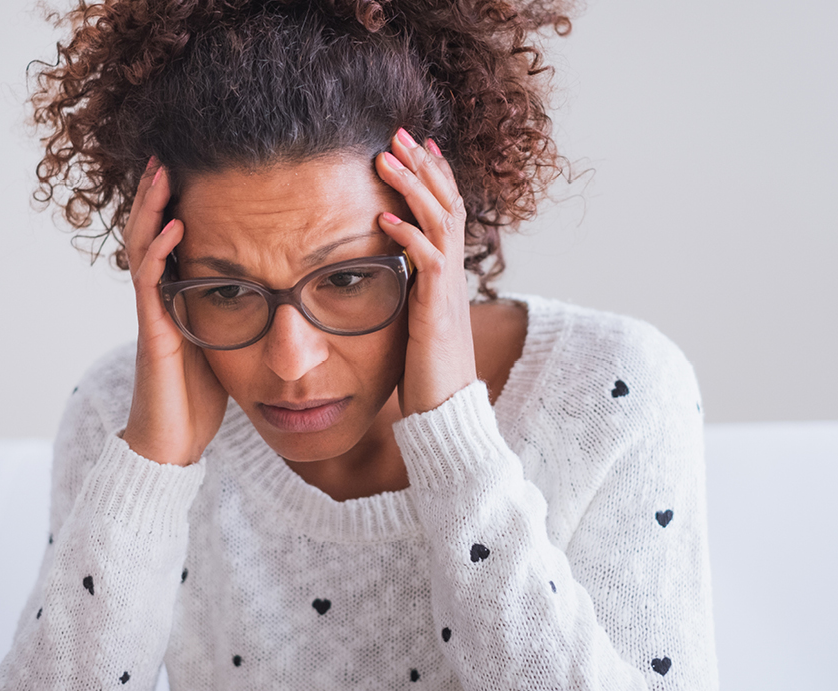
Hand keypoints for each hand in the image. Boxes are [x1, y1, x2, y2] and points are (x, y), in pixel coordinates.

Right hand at [121, 159, 228, 465]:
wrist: (172, 443)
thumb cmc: (199, 400)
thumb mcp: (225, 345)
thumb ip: (237, 316)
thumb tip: (275, 296)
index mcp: (174, 297)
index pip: (168, 239)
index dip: (170, 205)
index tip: (184, 170)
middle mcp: (158, 299)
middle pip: (149, 232)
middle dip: (155, 194)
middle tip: (165, 155)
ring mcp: (152, 314)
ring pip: (142, 249)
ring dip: (151, 209)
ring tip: (161, 174)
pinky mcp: (154, 333)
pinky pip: (151, 284)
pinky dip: (160, 252)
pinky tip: (174, 227)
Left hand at [374, 128, 477, 415]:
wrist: (446, 411)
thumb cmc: (426, 372)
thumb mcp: (414, 320)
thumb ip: (407, 290)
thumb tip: (387, 272)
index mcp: (447, 274)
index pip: (445, 211)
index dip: (434, 176)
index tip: (417, 144)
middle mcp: (453, 275)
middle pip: (446, 203)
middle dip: (423, 165)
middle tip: (400, 132)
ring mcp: (448, 290)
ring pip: (438, 222)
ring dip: (412, 187)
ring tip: (387, 158)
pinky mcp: (437, 310)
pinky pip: (427, 263)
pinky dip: (407, 236)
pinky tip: (384, 218)